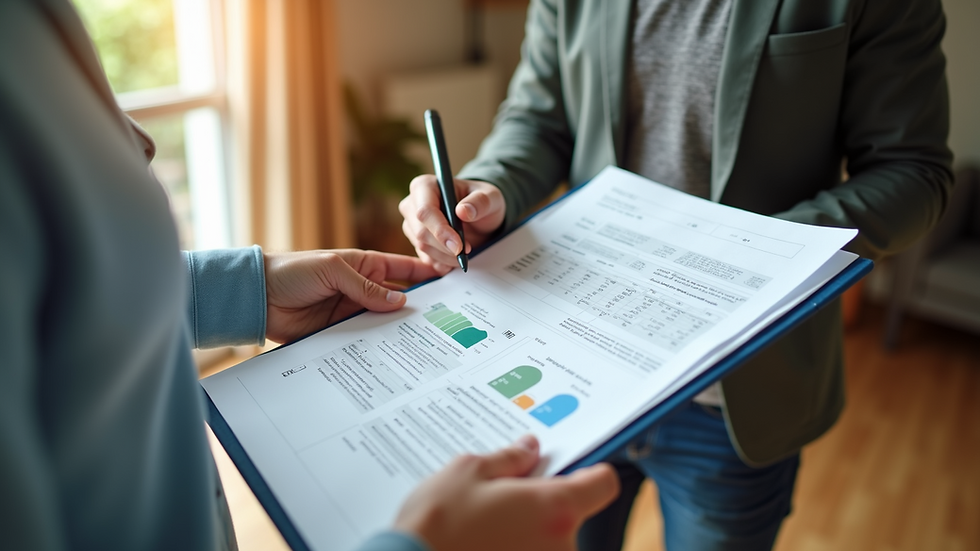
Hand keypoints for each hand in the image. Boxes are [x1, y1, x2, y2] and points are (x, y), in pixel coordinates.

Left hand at [264, 249, 439, 342]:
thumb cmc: (292, 271)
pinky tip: (393, 355)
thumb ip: (366, 287)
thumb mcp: (333, 270)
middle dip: (418, 309)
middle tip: (444, 321)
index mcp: (364, 266)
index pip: (403, 269)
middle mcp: (362, 290)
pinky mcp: (339, 334)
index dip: (426, 275)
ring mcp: (351, 313)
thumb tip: (399, 301)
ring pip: (383, 324)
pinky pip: (363, 341)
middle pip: (397, 301)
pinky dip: (376, 347)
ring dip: (398, 331)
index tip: (451, 282)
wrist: (257, 297)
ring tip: (424, 342)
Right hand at [394, 435, 619, 550]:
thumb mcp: (469, 472)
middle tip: (503, 498)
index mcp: (554, 509)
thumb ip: (509, 459)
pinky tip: (481, 545)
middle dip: (541, 504)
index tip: (574, 469)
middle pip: (570, 515)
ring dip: (524, 532)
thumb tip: (528, 449)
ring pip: (546, 541)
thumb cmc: (436, 526)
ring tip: (483, 527)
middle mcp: (561, 546)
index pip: (603, 484)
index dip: (591, 471)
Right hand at [398, 175, 506, 272]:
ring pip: (423, 247)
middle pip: (421, 231)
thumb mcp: (490, 197)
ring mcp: (411, 223)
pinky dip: (442, 262)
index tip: (459, 245)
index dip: (440, 230)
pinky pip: (425, 257)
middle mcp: (412, 204)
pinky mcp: (415, 241)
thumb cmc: (481, 202)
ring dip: (446, 256)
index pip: (425, 211)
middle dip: (445, 246)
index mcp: (425, 186)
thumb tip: (463, 211)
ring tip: (465, 253)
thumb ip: (480, 202)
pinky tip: (455, 258)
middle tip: (467, 251)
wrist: (479, 217)